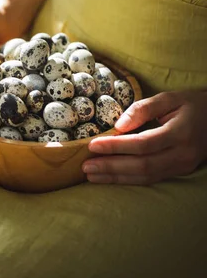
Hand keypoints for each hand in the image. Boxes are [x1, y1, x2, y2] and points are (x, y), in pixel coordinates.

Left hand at [83, 90, 206, 184]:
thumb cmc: (191, 104)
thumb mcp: (169, 97)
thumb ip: (143, 108)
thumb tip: (118, 125)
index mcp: (180, 132)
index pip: (143, 144)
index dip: (117, 147)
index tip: (93, 145)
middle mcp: (182, 154)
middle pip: (142, 165)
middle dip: (111, 167)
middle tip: (85, 166)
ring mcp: (182, 166)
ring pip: (146, 177)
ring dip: (116, 177)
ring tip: (91, 175)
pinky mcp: (179, 172)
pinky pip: (151, 179)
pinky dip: (129, 180)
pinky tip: (111, 178)